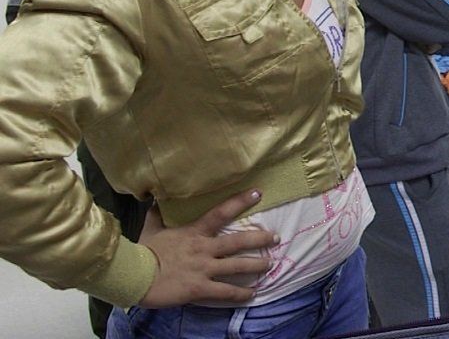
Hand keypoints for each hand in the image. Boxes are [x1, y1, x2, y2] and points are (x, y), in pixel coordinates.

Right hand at [137, 190, 278, 307]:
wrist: (133, 275)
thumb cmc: (141, 252)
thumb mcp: (151, 228)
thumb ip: (157, 214)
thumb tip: (156, 197)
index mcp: (194, 232)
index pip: (221, 212)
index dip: (240, 202)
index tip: (258, 194)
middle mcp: (204, 248)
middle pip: (239, 241)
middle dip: (260, 239)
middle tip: (275, 238)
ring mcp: (203, 269)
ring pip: (238, 266)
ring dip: (257, 266)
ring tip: (270, 265)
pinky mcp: (200, 288)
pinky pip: (225, 291)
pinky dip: (240, 294)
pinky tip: (251, 294)